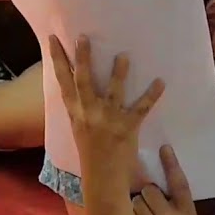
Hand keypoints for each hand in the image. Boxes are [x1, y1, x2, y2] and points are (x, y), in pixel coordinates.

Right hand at [49, 35, 164, 175]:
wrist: (102, 177)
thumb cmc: (90, 151)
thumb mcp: (79, 126)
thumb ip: (80, 105)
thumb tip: (79, 83)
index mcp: (76, 112)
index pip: (63, 81)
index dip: (58, 60)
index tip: (53, 39)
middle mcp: (89, 113)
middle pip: (84, 80)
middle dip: (83, 58)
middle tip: (83, 37)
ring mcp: (109, 119)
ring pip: (113, 91)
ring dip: (119, 73)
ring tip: (124, 56)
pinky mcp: (127, 127)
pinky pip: (141, 108)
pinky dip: (152, 95)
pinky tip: (160, 82)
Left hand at [134, 146, 201, 214]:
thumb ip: (173, 195)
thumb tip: (157, 165)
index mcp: (187, 212)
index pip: (179, 184)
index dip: (171, 164)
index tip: (164, 148)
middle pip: (149, 190)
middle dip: (147, 193)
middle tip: (151, 204)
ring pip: (135, 200)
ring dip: (136, 204)